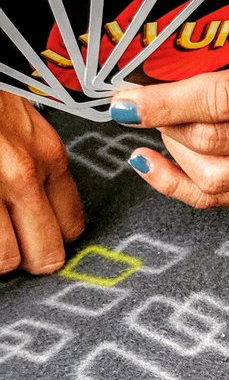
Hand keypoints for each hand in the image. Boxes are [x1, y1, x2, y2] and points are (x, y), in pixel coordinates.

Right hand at [0, 93, 84, 275]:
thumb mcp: (19, 120)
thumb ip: (35, 161)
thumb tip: (36, 206)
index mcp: (47, 155)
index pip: (72, 226)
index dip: (52, 238)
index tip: (35, 236)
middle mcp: (21, 174)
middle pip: (45, 254)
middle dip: (27, 258)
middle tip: (11, 247)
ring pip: (5, 259)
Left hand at [111, 37, 228, 208]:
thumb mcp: (223, 37)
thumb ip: (186, 57)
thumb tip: (127, 80)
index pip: (222, 98)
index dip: (169, 103)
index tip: (126, 104)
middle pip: (214, 140)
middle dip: (167, 125)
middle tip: (142, 108)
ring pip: (214, 176)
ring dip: (177, 152)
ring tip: (166, 128)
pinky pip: (213, 198)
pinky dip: (173, 181)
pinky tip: (151, 163)